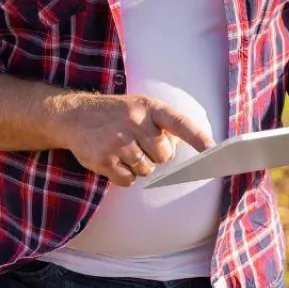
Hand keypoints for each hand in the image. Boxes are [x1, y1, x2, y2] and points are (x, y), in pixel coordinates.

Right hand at [51, 93, 212, 186]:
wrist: (75, 115)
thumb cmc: (117, 114)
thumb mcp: (142, 108)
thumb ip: (164, 124)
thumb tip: (189, 147)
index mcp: (149, 107)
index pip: (179, 123)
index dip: (197, 138)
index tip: (212, 151)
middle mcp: (134, 121)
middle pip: (164, 155)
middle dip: (156, 155)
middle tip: (140, 144)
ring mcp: (117, 141)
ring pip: (146, 170)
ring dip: (139, 166)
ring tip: (124, 150)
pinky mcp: (103, 159)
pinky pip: (128, 180)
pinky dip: (124, 175)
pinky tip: (114, 159)